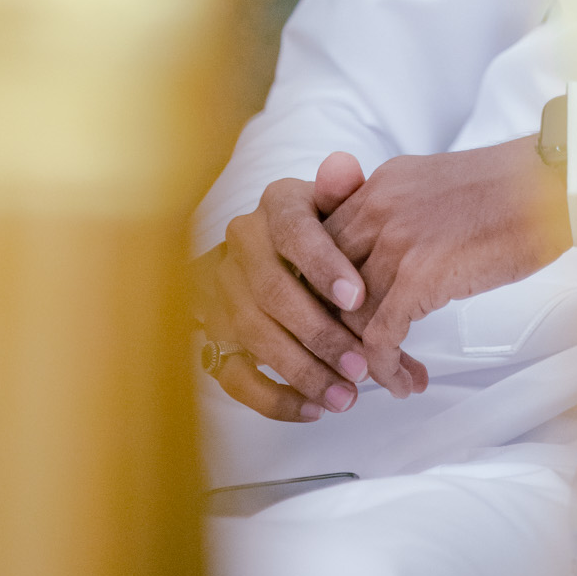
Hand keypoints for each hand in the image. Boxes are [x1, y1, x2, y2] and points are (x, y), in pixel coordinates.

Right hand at [192, 151, 427, 422]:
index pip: (293, 232)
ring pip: (255, 336)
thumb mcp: (342, 207)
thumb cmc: (327, 230)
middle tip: (362, 365)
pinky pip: (234, 374)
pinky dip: (273, 397)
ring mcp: (222, 292)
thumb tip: (344, 166)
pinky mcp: (214, 335)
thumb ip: (347, 192)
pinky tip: (312, 409)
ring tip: (346, 395)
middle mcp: (241, 245)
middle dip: (320, 333)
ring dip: (303, 371)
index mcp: (276, 207)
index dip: (324, 265)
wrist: (283, 250)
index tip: (358, 299)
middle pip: (274, 293)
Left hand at [325, 136, 571, 391]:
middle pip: (325, 282)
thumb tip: (388, 256)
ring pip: (349, 316)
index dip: (326, 291)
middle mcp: (378, 209)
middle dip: (337, 328)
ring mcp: (396, 241)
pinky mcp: (420, 275)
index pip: (323, 244)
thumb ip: (400, 213)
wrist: (548, 185)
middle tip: (357, 356)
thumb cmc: (510, 190)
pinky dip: (386, 368)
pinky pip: (381, 336)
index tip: (341, 320)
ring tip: (394, 374)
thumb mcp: (435, 186)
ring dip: (365, 357)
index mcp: (380, 186)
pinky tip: (405, 381)